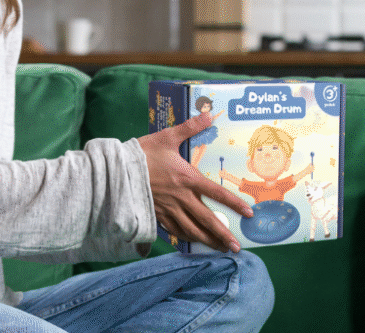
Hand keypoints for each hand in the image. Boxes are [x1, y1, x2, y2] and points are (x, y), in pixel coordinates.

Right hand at [138, 113, 252, 252]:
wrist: (116, 170)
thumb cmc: (143, 153)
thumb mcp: (167, 137)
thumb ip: (189, 127)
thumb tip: (208, 114)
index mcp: (187, 179)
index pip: (217, 193)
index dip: (234, 204)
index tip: (248, 213)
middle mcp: (180, 197)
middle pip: (206, 219)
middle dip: (222, 235)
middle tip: (236, 248)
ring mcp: (168, 209)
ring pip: (191, 230)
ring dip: (207, 241)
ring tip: (219, 249)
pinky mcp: (155, 215)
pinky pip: (173, 231)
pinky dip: (185, 238)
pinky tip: (192, 242)